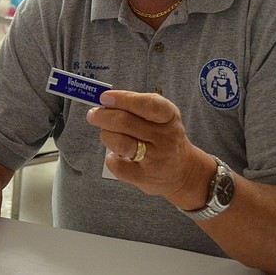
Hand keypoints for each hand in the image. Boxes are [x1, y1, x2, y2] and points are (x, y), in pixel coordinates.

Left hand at [85, 90, 212, 210]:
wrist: (182, 172)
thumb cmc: (163, 137)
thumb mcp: (160, 116)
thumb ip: (136, 105)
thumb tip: (105, 100)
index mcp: (169, 116)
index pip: (148, 104)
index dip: (123, 99)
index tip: (104, 97)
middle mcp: (165, 137)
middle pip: (125, 122)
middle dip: (102, 116)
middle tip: (93, 114)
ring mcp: (156, 159)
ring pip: (120, 143)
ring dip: (106, 135)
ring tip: (107, 134)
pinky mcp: (145, 177)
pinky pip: (118, 166)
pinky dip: (111, 159)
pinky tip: (117, 156)